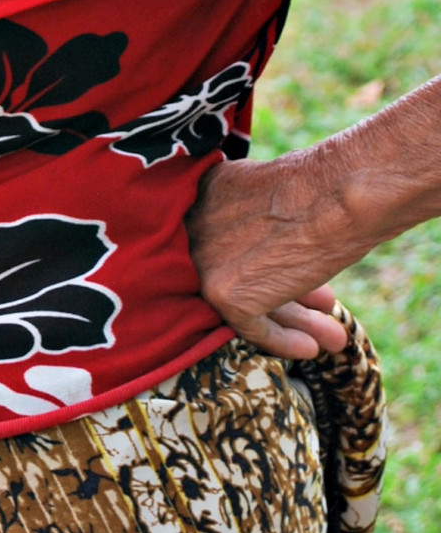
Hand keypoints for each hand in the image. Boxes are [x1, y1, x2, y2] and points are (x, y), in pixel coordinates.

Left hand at [186, 153, 349, 357]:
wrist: (336, 194)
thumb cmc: (321, 185)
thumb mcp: (273, 190)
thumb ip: (257, 215)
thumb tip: (266, 247)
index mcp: (206, 192)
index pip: (232, 242)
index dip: (270, 262)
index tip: (300, 273)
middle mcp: (196, 225)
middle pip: (243, 271)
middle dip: (286, 294)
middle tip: (321, 305)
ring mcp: (207, 259)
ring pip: (251, 299)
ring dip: (294, 319)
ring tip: (333, 336)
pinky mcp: (223, 293)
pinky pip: (253, 326)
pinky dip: (283, 340)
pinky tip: (310, 347)